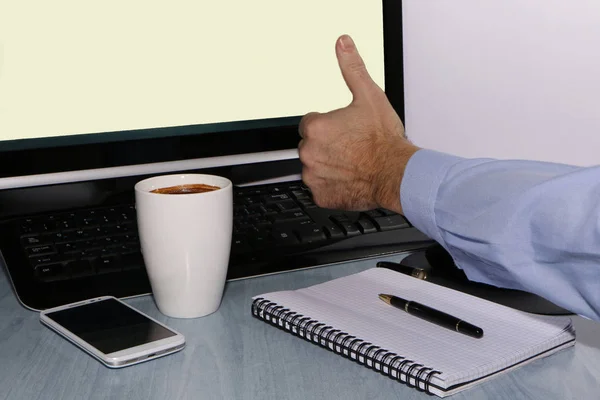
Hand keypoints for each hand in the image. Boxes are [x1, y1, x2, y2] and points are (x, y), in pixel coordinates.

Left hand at [298, 35, 418, 213]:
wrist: (397, 174)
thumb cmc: (384, 140)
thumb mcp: (369, 96)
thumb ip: (352, 69)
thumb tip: (343, 44)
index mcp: (316, 128)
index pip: (311, 124)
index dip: (330, 126)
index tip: (345, 132)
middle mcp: (309, 152)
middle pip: (311, 146)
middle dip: (327, 146)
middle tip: (351, 148)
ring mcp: (313, 176)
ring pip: (315, 167)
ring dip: (329, 165)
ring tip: (352, 163)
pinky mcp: (321, 196)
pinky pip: (321, 189)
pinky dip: (332, 185)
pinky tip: (349, 178)